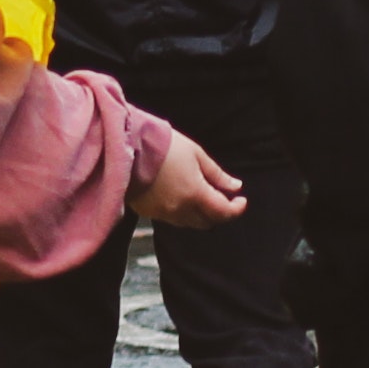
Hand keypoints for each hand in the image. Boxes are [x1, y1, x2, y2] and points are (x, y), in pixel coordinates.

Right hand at [131, 134, 245, 228]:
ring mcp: (163, 213)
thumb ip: (217, 174)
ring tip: (197, 194)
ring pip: (189, 222)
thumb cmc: (164, 145)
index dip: (237, 209)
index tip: (241, 200)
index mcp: (196, 194)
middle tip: (220, 196)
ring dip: (199, 213)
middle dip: (217, 212)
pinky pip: (172, 218)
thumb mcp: (196, 154)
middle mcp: (181, 209)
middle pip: (207, 222)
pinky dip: (181, 211)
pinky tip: (177, 194)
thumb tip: (236, 187)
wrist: (127, 145)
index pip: (224, 213)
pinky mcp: (148, 212)